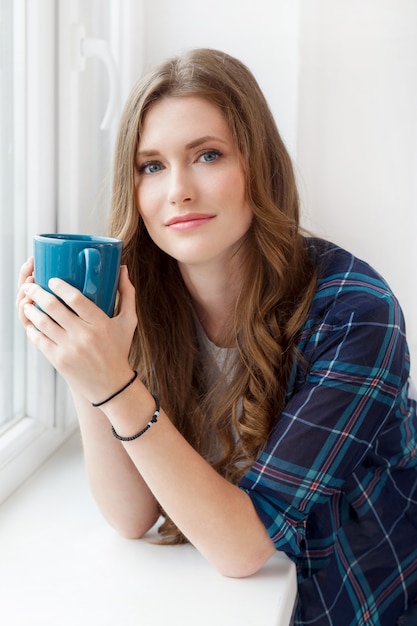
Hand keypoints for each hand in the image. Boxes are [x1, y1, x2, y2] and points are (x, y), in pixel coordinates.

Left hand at [16, 263, 137, 402]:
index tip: (51, 280)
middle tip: (30, 285)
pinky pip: (39, 340)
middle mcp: (84, 335)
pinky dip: (32, 329)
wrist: (111, 385)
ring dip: (31, 309)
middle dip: (37, 292)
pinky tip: (31, 322)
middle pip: (54, 307)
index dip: (59, 286)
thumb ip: (127, 293)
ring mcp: (69, 349)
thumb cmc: (119, 349)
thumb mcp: (129, 321)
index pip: (75, 298)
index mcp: (100, 323)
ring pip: (43, 322)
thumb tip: (124, 268)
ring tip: (27, 302)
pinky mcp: (59, 360)